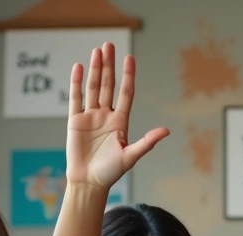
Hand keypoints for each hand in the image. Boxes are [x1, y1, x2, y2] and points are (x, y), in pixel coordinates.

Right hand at [65, 43, 168, 188]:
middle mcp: (106, 116)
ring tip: (97, 51)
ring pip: (93, 88)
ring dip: (95, 69)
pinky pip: (76, 98)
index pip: (126, 93)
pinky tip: (78, 67)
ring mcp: (90, 117)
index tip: (130, 58)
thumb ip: (147, 142)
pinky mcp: (75, 121)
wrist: (89, 183)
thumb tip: (166, 131)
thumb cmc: (111, 173)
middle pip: (108, 85)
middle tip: (109, 44)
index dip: (128, 76)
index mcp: (121, 121)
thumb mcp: (131, 156)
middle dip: (109, 65)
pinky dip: (76, 83)